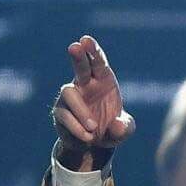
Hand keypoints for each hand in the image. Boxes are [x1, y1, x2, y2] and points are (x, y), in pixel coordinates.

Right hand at [52, 35, 134, 160]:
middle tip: (75, 47)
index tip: (86, 40)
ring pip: (69, 92)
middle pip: (80, 66)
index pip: (98, 62)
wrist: (94, 145)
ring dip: (82, 110)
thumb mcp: (124, 130)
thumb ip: (125, 128)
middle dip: (78, 56)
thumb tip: (116, 125)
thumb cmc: (111, 129)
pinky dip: (77, 128)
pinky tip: (87, 137)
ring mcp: (71, 97)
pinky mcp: (60, 112)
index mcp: (102, 81)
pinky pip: (65, 116)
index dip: (93, 51)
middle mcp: (85, 84)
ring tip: (93, 127)